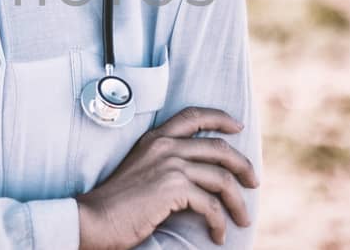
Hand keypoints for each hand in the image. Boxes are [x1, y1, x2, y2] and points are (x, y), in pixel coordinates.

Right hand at [75, 107, 258, 249]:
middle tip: (253, 181)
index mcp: (155, 138)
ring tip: (242, 218)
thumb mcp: (141, 170)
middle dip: (243, 165)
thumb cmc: (117, 202)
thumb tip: (198, 175)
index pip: (193, 115)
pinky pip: (211, 205)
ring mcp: (171, 165)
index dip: (220, 117)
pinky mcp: (174, 188)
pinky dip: (219, 222)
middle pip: (219, 148)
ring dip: (238, 202)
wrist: (96, 218)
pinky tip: (218, 234)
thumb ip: (165, 163)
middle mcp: (165, 146)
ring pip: (222, 178)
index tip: (237, 126)